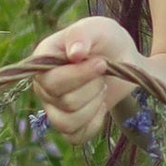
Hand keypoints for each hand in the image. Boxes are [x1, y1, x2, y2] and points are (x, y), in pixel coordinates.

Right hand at [32, 15, 141, 143]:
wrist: (123, 60)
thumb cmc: (106, 41)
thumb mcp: (98, 28)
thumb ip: (82, 34)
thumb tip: (75, 53)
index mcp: (43, 60)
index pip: (51, 81)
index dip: (79, 76)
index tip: (101, 63)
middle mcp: (42, 85)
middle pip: (64, 102)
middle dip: (93, 89)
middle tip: (102, 74)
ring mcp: (52, 108)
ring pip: (67, 123)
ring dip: (94, 106)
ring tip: (101, 88)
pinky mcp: (67, 125)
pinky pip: (74, 137)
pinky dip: (93, 124)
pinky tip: (101, 106)